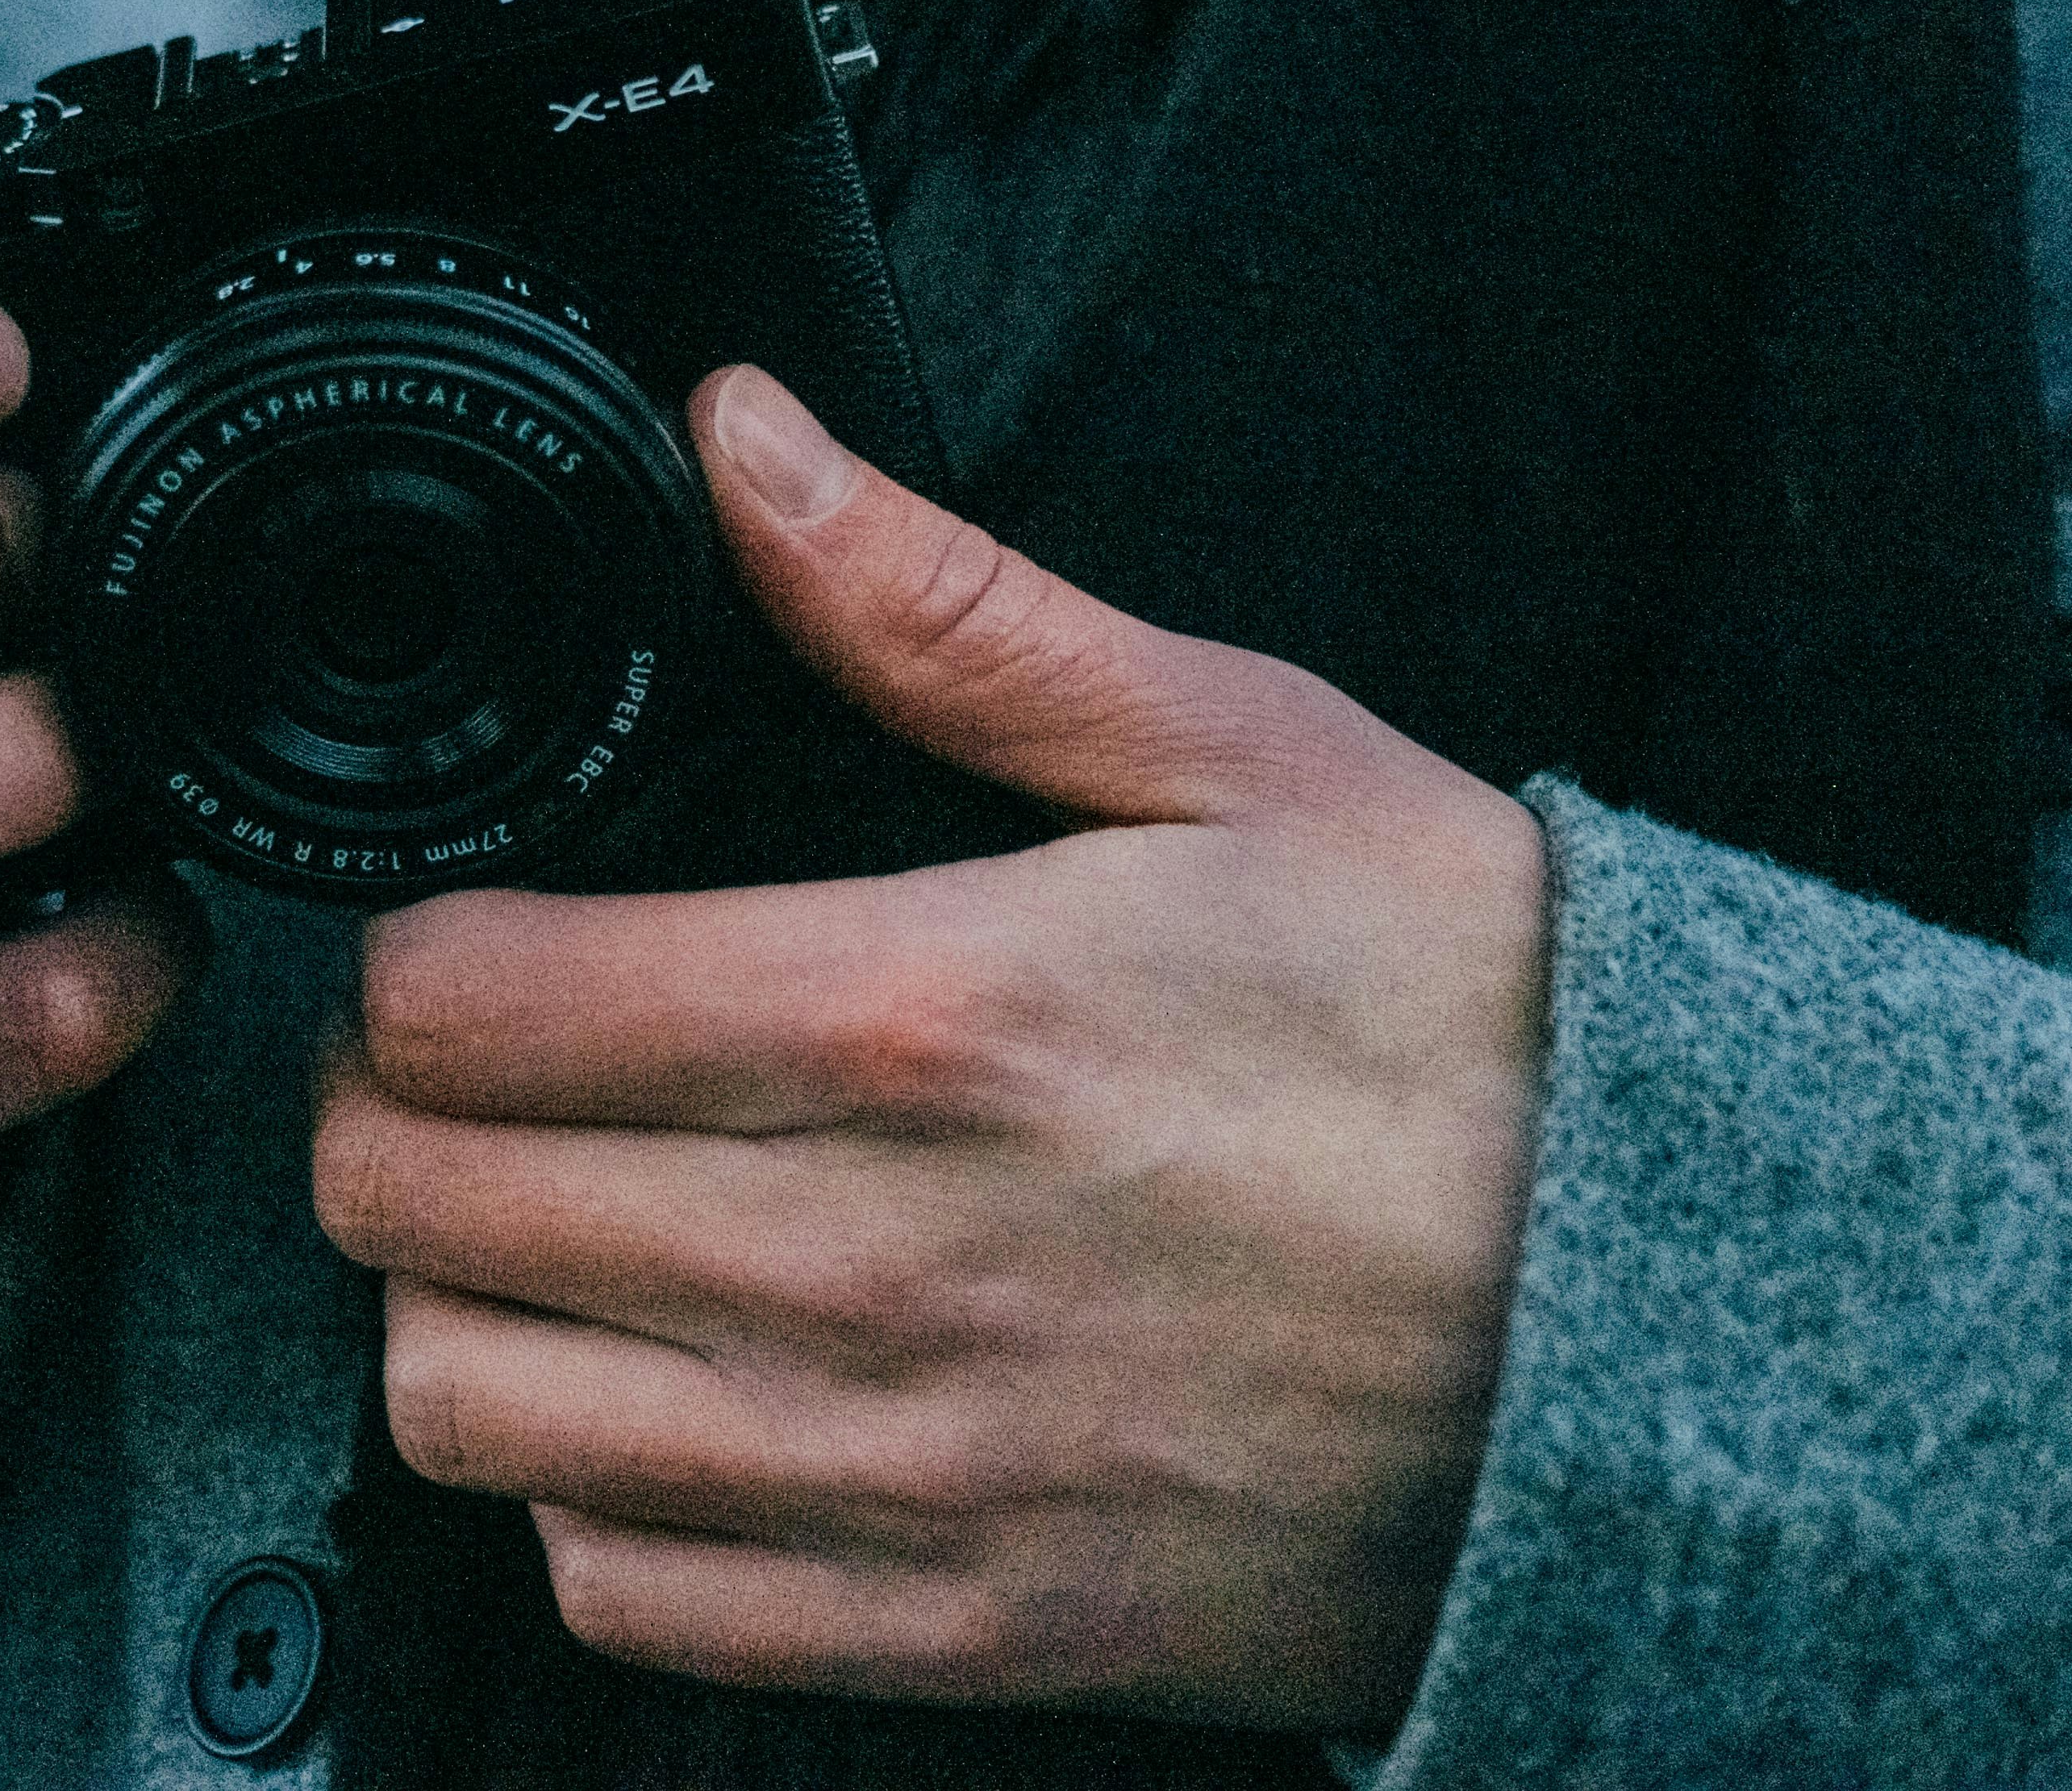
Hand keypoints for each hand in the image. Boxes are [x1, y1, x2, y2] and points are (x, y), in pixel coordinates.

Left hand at [312, 367, 1549, 1725]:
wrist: (1681, 1341)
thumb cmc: (1478, 1034)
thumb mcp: (1240, 751)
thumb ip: (943, 608)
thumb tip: (742, 443)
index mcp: (919, 1017)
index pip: (465, 1004)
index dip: (411, 951)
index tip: (462, 932)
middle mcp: (867, 1263)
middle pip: (411, 1204)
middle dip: (390, 1109)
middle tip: (469, 1067)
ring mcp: (897, 1470)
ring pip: (467, 1408)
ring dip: (461, 1300)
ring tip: (549, 1226)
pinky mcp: (950, 1628)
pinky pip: (617, 1596)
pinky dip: (589, 1498)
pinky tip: (671, 1394)